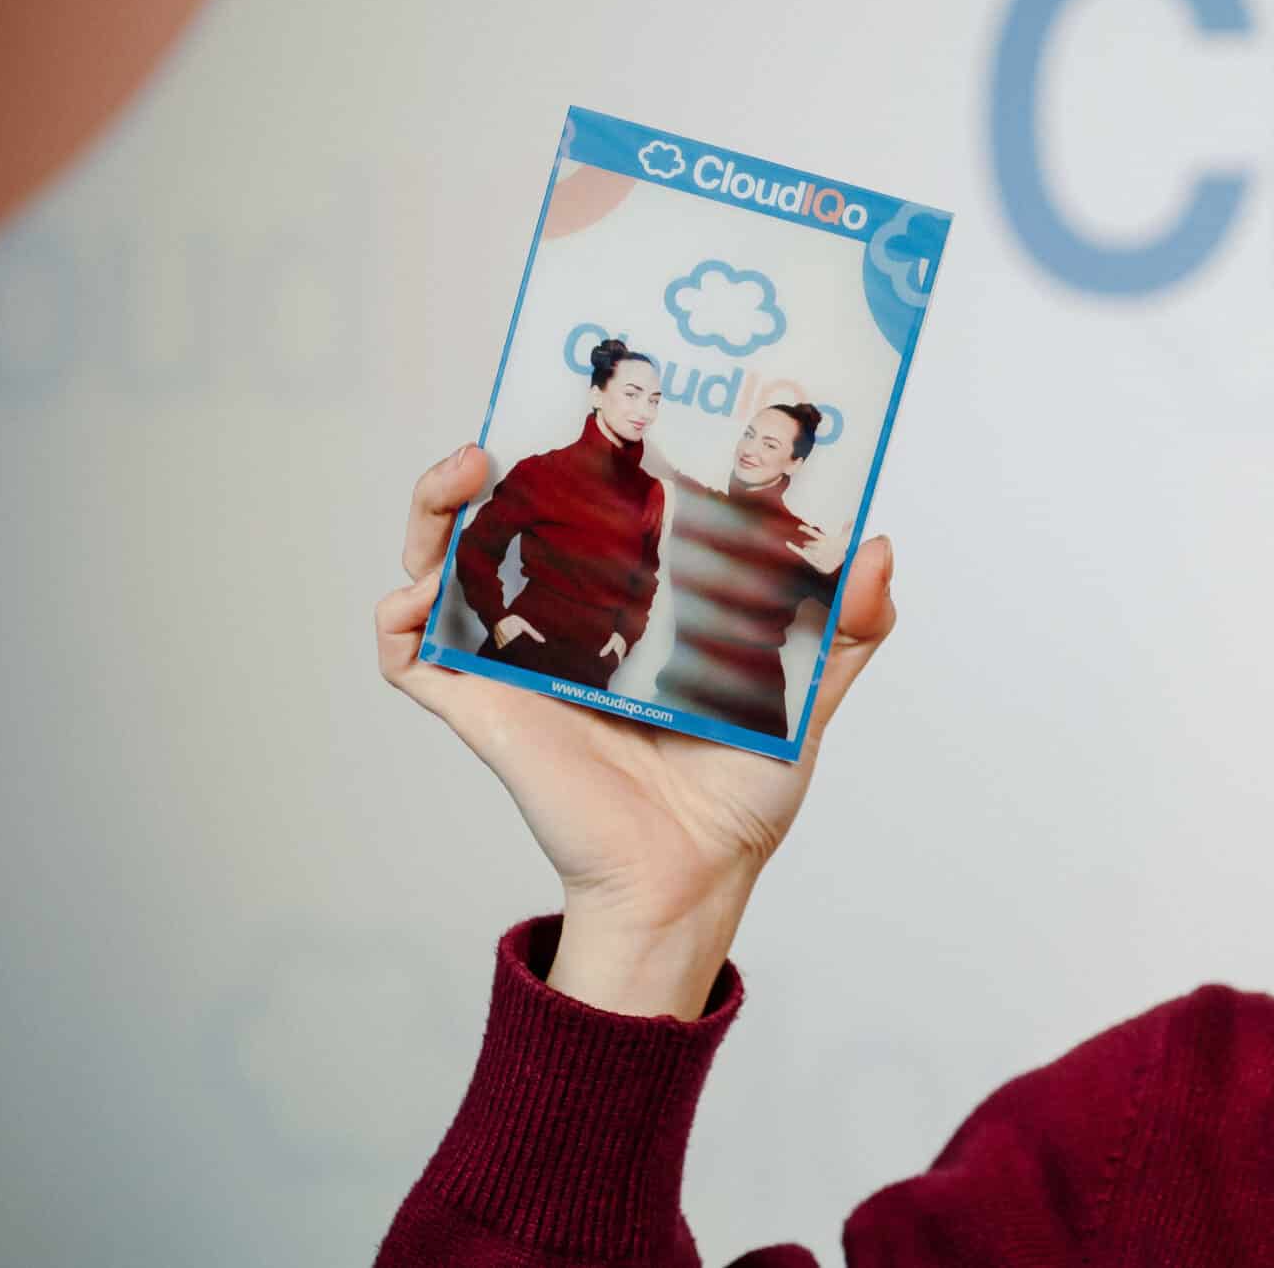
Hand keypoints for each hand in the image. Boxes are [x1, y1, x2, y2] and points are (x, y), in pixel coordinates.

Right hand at [373, 445, 898, 1016]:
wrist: (693, 878)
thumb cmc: (742, 795)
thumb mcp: (809, 693)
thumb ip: (850, 625)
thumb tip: (878, 544)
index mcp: (635, 605)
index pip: (599, 508)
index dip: (587, 448)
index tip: (604, 394)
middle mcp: (569, 622)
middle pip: (508, 520)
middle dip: (491, 463)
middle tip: (508, 426)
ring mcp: (519, 661)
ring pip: (445, 566)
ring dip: (434, 511)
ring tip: (460, 473)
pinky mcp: (486, 707)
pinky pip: (412, 659)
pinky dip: (395, 621)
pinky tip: (413, 594)